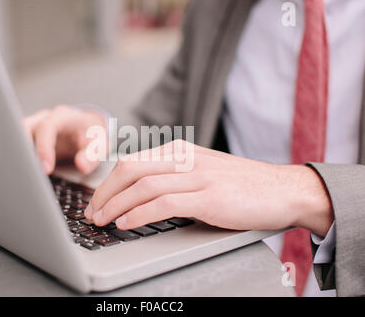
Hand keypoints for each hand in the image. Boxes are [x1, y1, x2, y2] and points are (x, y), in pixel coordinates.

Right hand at [22, 105, 106, 173]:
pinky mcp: (29, 137)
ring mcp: (34, 126)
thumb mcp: (99, 143)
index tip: (46, 169)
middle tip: (27, 173)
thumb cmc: (92, 134)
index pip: (47, 127)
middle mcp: (44, 118)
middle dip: (23, 150)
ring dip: (17, 154)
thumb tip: (81, 166)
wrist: (87, 127)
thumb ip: (92, 154)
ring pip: (15, 135)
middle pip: (23, 128)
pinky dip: (18, 157)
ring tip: (21, 174)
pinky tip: (21, 173)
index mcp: (62, 116)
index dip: (44, 148)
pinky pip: (17, 144)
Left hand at [85, 140, 333, 236]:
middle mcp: (185, 158)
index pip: (132, 162)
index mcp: (180, 151)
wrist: (282, 189)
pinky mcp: (209, 196)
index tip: (96, 200)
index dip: (108, 182)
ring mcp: (198, 176)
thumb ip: (174, 177)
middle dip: (104, 193)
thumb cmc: (241, 186)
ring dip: (115, 205)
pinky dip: (139, 213)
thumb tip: (140, 196)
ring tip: (101, 220)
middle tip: (91, 212)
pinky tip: (126, 223)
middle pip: (130, 169)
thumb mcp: (202, 172)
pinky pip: (164, 202)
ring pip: (142, 186)